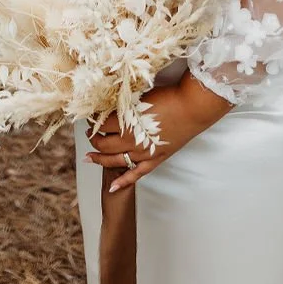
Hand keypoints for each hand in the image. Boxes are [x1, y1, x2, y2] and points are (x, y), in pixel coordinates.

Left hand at [86, 72, 230, 193]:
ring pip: (115, 160)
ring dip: (100, 158)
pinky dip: (123, 181)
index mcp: (126, 122)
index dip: (94, 121)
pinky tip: (111, 187)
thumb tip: (107, 106)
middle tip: (90, 132)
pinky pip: (136, 174)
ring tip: (90, 156)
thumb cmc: (168, 97)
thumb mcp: (140, 96)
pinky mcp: (155, 159)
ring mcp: (143, 153)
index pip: (101, 124)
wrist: (192, 107)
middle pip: (104, 144)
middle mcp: (131, 140)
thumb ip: (123, 104)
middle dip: (93, 139)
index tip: (90, 117)